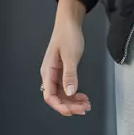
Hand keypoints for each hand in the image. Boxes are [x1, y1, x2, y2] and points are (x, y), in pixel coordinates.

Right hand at [40, 1, 90, 115]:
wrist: (69, 23)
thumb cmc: (67, 36)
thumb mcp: (70, 56)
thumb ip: (70, 75)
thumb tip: (70, 92)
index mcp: (48, 72)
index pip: (49, 96)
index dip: (60, 106)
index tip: (73, 111)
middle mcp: (50, 75)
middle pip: (56, 98)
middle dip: (70, 106)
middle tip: (84, 109)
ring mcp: (56, 74)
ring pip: (62, 94)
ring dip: (73, 101)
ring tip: (86, 104)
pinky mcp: (62, 72)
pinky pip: (66, 87)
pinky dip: (74, 94)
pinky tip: (83, 96)